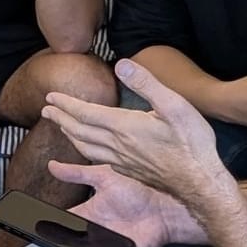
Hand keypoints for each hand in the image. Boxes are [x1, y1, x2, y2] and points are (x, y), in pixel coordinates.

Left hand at [42, 58, 230, 201]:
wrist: (200, 181)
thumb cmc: (191, 143)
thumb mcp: (175, 105)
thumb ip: (147, 84)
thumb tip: (122, 65)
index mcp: (124, 127)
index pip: (86, 113)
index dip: (66, 104)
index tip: (51, 97)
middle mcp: (117, 145)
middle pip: (79, 131)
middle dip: (61, 118)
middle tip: (46, 110)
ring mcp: (121, 161)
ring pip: (85, 148)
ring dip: (69, 135)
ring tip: (60, 126)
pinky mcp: (128, 172)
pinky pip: (97, 159)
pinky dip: (84, 150)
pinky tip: (87, 149)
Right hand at [47, 160, 190, 246]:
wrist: (165, 207)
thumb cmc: (139, 190)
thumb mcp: (104, 177)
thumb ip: (77, 174)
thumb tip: (52, 165)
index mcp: (87, 213)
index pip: (60, 221)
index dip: (45, 223)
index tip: (30, 223)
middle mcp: (93, 231)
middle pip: (65, 242)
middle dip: (51, 244)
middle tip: (40, 242)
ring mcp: (104, 246)